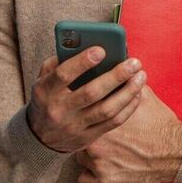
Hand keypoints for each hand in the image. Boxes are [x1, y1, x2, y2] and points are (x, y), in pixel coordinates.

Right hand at [26, 47, 145, 152]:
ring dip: (128, 91)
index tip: (102, 50)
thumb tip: (83, 45)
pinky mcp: (88, 137)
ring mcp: (74, 126)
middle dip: (116, 76)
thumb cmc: (48, 98)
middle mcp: (59, 110)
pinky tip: (138, 93)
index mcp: (45, 91)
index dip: (83, 62)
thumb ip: (58, 62)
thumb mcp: (43, 79)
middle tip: (134, 62)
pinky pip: (114, 122)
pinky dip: (129, 107)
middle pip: (92, 93)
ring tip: (141, 75)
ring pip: (107, 109)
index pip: (64, 75)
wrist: (39, 137)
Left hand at [74, 84, 181, 182]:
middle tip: (105, 138)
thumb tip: (122, 72)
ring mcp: (97, 164)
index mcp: (100, 119)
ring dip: (91, 157)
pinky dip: (91, 177)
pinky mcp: (104, 182)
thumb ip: (127, 85)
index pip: (81, 116)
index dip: (89, 118)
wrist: (177, 151)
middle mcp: (94, 142)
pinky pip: (84, 181)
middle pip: (79, 138)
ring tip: (108, 153)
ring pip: (80, 159)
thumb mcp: (145, 98)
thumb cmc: (161, 125)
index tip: (93, 120)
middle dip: (90, 137)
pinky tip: (103, 170)